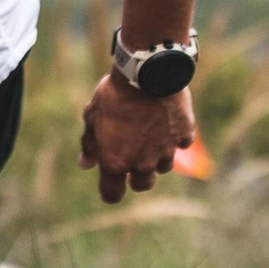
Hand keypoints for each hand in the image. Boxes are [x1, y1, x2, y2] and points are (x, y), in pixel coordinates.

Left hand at [79, 71, 197, 204]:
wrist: (146, 72)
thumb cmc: (114, 94)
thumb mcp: (93, 116)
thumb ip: (90, 144)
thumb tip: (85, 164)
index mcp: (116, 162)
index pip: (112, 195)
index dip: (110, 190)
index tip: (110, 182)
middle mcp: (142, 163)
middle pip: (142, 185)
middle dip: (136, 174)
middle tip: (132, 153)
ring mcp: (166, 151)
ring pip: (163, 167)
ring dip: (156, 156)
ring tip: (148, 131)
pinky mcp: (183, 136)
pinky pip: (180, 144)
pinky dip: (174, 136)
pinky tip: (166, 119)